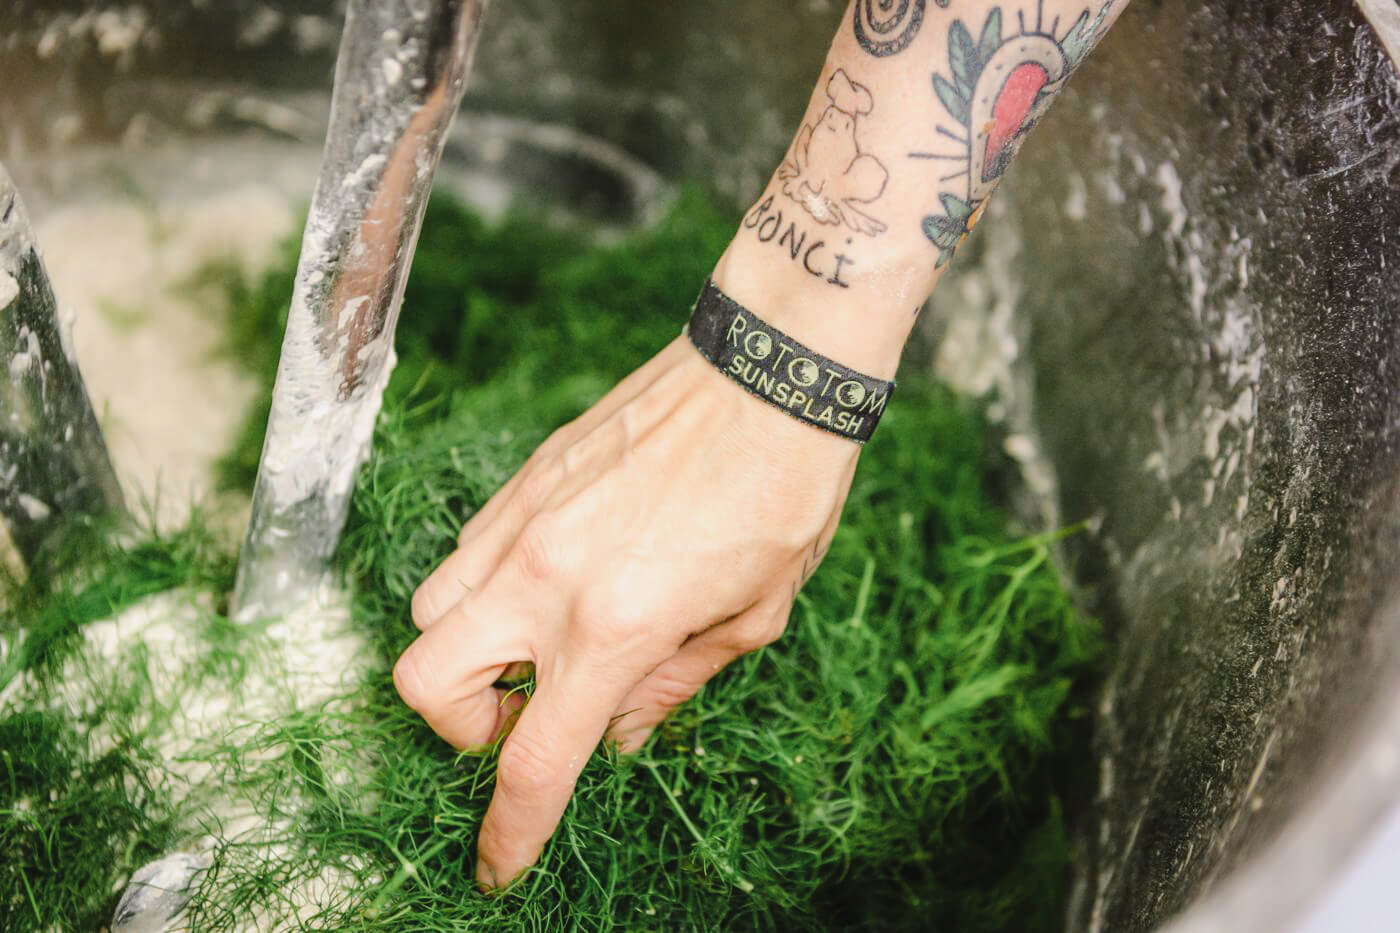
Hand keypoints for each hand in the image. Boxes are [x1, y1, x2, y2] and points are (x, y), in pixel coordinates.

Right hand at [392, 335, 858, 888]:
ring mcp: (524, 518)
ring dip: (467, 647)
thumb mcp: (754, 616)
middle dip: (457, 725)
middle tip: (525, 711)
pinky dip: (491, 584)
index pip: (533, 760)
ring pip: (429, 607)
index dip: (510, 831)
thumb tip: (621, 732)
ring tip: (539, 638)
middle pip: (422, 679)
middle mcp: (546, 575)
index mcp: (613, 627)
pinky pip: (467, 547)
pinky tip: (557, 572)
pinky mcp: (525, 476)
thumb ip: (673, 685)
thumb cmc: (783, 495)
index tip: (499, 865)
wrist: (770, 371)